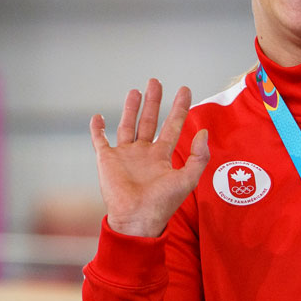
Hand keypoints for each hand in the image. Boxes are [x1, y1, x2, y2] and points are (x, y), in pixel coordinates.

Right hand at [90, 79, 208, 237]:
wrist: (136, 218)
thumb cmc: (162, 203)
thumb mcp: (188, 180)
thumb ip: (199, 157)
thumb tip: (203, 132)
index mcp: (162, 157)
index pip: (172, 126)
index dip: (179, 108)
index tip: (185, 90)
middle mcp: (143, 153)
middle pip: (149, 121)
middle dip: (153, 101)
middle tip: (155, 82)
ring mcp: (125, 155)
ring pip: (127, 125)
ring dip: (131, 108)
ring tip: (135, 91)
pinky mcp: (107, 160)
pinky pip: (100, 140)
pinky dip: (97, 128)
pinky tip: (98, 117)